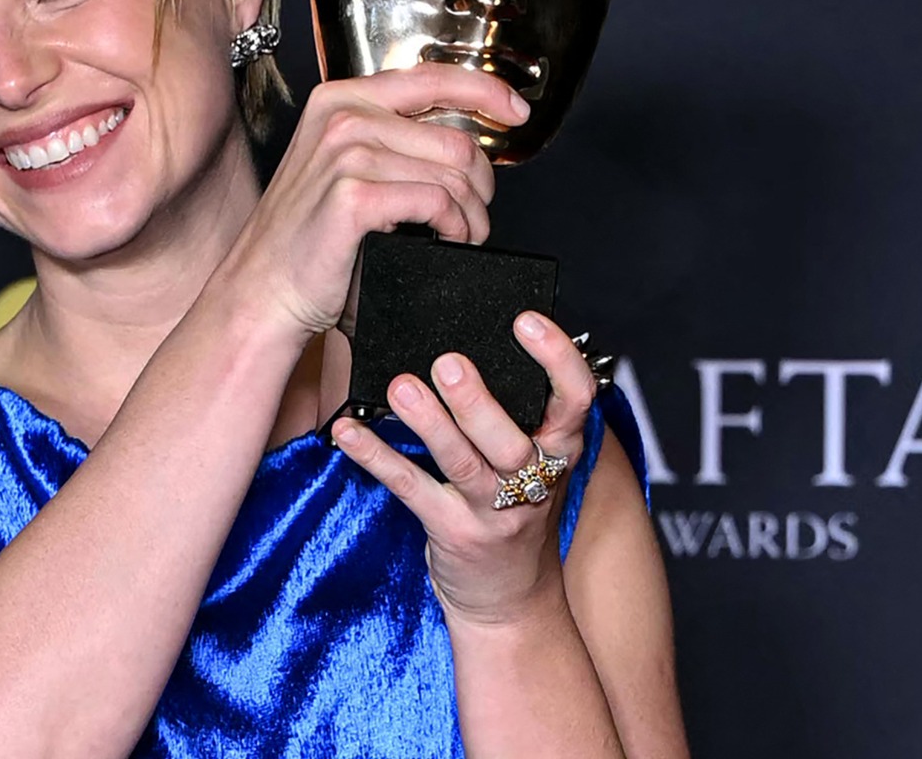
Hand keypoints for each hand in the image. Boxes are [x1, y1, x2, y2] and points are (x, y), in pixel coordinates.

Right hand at [210, 62, 529, 338]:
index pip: (434, 77)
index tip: (516, 110)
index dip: (487, 92)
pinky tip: (444, 241)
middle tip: (473, 216)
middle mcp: (343, 116)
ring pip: (453, 174)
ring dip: (471, 214)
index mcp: (342, 99)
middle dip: (480, 184)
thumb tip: (462, 140)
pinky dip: (454, 227)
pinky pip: (438, 202)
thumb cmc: (309, 238)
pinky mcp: (354, 195)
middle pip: (456, 139)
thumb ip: (392, 138)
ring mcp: (346, 153)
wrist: (264, 289)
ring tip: (459, 236)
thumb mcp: (346, 167)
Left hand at [329, 311, 598, 624]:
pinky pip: (410, 488)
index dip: (556, 359)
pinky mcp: (451, 532)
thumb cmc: (516, 514)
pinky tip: (348, 431)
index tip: (526, 320)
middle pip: (511, 438)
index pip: (574, 400)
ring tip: (401, 388)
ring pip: (463, 463)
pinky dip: (376, 456)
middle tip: (447, 361)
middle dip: (477, 400)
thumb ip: (518, 414)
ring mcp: (493, 512)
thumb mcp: (536, 465)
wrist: (511, 601)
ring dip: (429, 424)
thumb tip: (473, 343)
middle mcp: (533, 482)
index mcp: (559, 452)